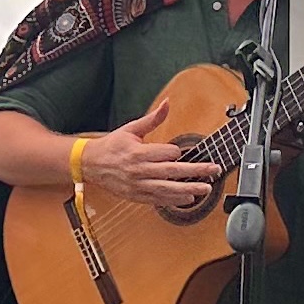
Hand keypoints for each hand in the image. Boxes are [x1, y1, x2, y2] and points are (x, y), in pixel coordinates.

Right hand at [83, 103, 220, 207]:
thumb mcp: (131, 129)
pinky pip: (158, 200)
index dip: (176, 152)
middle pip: (172, 171)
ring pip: (168, 189)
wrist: (90, 164)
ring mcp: (138, 185)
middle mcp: (139, 170)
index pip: (165, 153)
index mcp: (138, 152)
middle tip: (213, 171)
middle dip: (196, 171)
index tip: (181, 152)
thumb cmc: (112, 146)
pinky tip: (188, 199)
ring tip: (206, 188)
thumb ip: (152, 119)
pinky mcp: (137, 195)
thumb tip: (167, 103)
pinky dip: (174, 200)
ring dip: (189, 189)